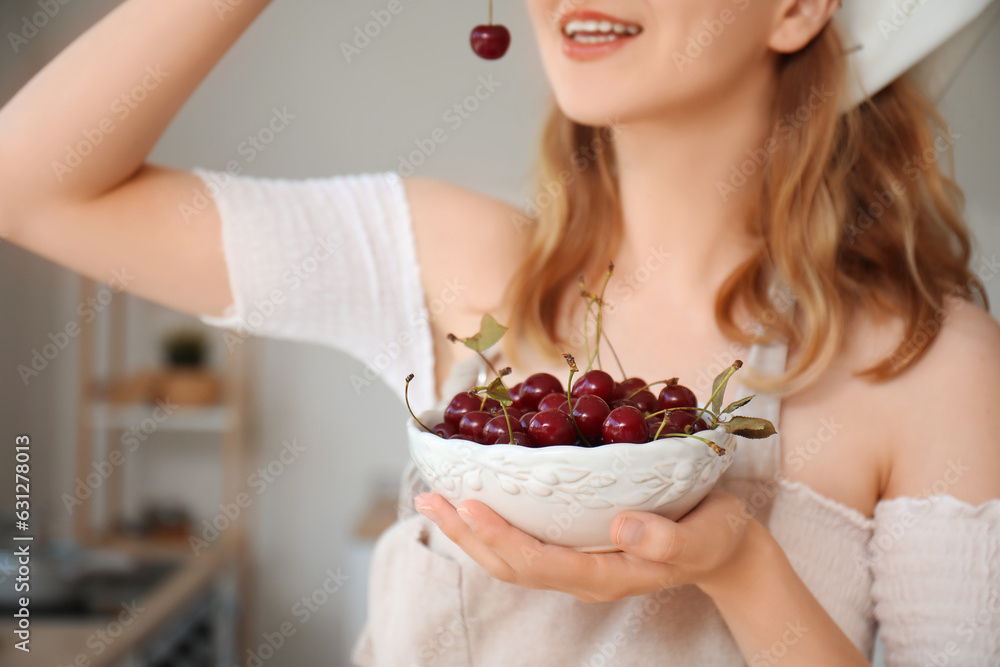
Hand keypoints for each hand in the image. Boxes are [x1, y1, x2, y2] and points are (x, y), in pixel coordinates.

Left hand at [414, 490, 756, 602]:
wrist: (724, 547)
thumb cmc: (715, 537)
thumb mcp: (705, 537)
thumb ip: (668, 539)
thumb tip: (621, 523)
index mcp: (606, 576)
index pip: (540, 563)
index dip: (501, 537)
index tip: (469, 504)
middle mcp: (582, 573)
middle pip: (510, 564)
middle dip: (466, 534)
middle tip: (428, 498)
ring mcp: (576, 561)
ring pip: (510, 555)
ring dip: (469, 529)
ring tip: (435, 497)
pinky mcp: (575, 545)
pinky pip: (524, 539)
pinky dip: (493, 520)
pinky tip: (475, 496)